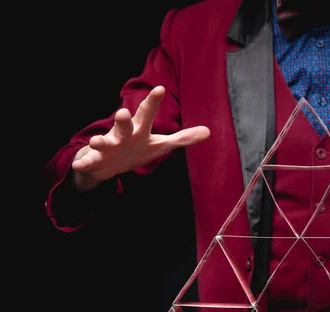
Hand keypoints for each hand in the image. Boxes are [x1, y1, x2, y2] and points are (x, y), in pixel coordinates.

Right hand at [71, 86, 209, 190]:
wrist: (105, 164)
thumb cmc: (135, 149)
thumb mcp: (160, 145)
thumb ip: (182, 138)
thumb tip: (208, 132)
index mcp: (138, 129)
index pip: (147, 114)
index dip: (153, 102)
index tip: (160, 88)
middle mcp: (122, 134)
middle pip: (123, 124)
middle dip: (122, 118)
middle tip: (123, 111)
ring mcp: (107, 146)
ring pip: (103, 142)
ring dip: (99, 141)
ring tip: (97, 141)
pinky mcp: (94, 159)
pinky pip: (89, 161)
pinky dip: (84, 163)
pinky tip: (80, 164)